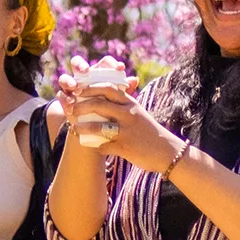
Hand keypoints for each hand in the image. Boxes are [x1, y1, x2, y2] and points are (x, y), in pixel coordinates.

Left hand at [67, 89, 181, 173]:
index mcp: (131, 104)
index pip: (108, 88)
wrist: (168, 152)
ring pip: (99, 126)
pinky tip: (95, 147)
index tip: (78, 89)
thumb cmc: (150, 132)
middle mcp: (129, 114)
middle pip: (99, 104)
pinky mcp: (126, 147)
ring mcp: (127, 131)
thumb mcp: (139, 113)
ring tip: (75, 128)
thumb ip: (123, 105)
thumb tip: (103, 98)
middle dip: (81, 105)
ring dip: (83, 127)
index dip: (90, 87)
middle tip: (71, 108)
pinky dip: (98, 147)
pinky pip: (105, 146)